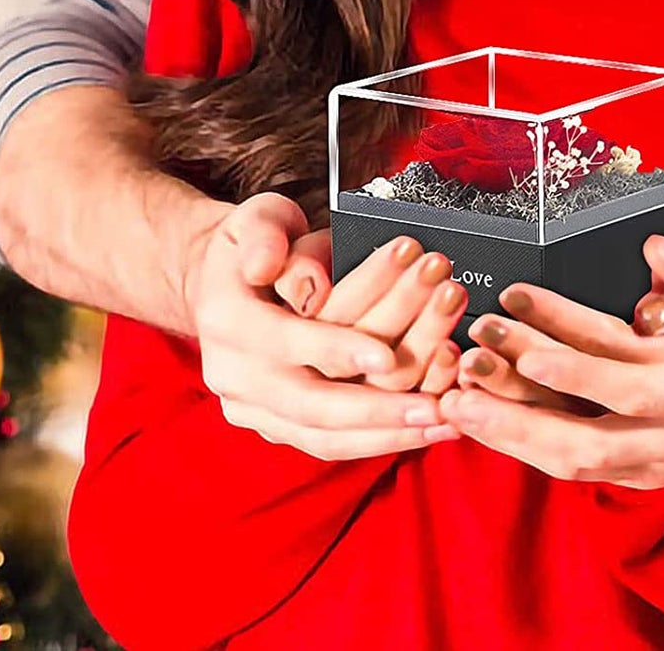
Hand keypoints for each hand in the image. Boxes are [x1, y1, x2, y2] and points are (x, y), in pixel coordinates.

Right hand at [184, 193, 462, 459]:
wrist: (222, 283)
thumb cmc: (255, 242)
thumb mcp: (258, 218)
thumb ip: (268, 236)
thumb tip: (282, 272)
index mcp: (227, 320)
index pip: (287, 342)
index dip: (337, 350)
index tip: (388, 356)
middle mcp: (232, 374)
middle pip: (308, 405)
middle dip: (374, 410)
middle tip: (432, 408)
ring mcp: (251, 407)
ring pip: (322, 437)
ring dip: (386, 436)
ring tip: (441, 423)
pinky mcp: (275, 425)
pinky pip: (328, 444)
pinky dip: (377, 442)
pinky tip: (425, 432)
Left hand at [440, 236, 663, 490]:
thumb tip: (653, 250)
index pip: (634, 392)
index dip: (578, 375)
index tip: (528, 351)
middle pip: (584, 444)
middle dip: (517, 415)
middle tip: (463, 375)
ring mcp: (656, 466)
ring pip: (571, 465)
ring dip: (509, 435)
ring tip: (454, 400)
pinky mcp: (640, 475)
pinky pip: (574, 466)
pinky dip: (525, 445)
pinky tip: (487, 419)